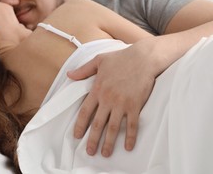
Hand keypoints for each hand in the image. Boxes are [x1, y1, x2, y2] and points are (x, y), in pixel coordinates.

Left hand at [67, 40, 157, 156]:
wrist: (143, 58)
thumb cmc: (121, 58)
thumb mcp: (99, 60)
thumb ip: (83, 70)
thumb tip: (69, 75)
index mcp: (98, 89)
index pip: (85, 111)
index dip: (80, 125)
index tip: (77, 136)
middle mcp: (108, 99)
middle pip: (98, 124)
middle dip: (92, 139)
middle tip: (90, 152)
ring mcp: (122, 103)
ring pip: (113, 128)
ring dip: (109, 143)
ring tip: (105, 153)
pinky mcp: (135, 105)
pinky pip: (132, 125)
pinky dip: (130, 137)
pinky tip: (128, 147)